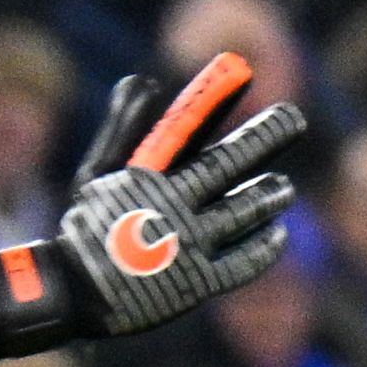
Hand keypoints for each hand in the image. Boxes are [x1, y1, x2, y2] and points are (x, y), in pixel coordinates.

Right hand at [46, 56, 305, 336]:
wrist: (73, 297)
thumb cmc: (88, 229)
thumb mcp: (98, 174)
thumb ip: (123, 129)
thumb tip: (143, 80)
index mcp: (146, 175)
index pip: (187, 126)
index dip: (217, 98)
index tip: (242, 69)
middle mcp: (170, 205)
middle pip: (227, 164)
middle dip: (264, 137)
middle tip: (293, 118)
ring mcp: (186, 244)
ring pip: (241, 212)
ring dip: (267, 195)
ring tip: (284, 187)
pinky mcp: (196, 283)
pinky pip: (241, 264)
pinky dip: (262, 248)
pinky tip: (277, 233)